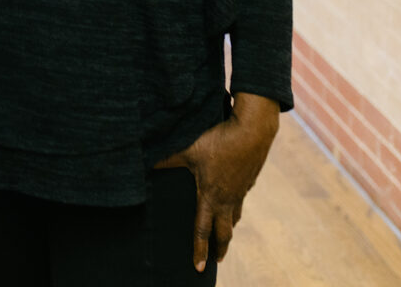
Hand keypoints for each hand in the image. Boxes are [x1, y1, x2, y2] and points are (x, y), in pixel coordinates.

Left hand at [154, 92, 279, 271]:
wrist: (253, 132)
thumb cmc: (219, 140)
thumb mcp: (189, 149)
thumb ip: (168, 159)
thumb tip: (147, 164)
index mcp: (210, 196)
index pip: (202, 230)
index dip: (199, 250)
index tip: (199, 268)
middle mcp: (228, 199)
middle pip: (224, 232)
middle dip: (219, 248)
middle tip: (215, 260)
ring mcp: (241, 191)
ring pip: (235, 216)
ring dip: (229, 229)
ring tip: (225, 235)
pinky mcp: (249, 181)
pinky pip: (242, 200)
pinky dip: (236, 207)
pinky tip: (233, 203)